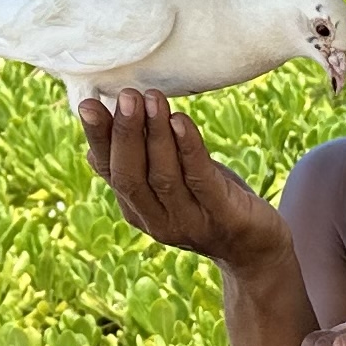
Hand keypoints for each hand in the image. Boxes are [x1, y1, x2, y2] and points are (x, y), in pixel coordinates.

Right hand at [78, 89, 285, 267]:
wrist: (257, 249)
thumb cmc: (209, 204)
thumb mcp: (167, 187)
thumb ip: (135, 170)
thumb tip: (90, 150)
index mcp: (137, 210)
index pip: (109, 172)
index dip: (98, 139)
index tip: (88, 105)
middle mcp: (157, 221)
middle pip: (130, 177)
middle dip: (126, 134)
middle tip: (127, 96)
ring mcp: (189, 222)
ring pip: (163, 177)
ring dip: (156, 135)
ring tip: (153, 99)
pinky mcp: (223, 217)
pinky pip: (201, 180)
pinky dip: (188, 149)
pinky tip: (180, 121)